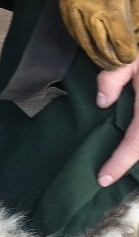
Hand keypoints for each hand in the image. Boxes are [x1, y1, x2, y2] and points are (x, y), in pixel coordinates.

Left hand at [95, 56, 138, 185]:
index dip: (119, 163)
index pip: (136, 144)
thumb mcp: (126, 58)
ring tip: (116, 162)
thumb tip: (102, 103)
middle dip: (128, 162)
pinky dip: (138, 140)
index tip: (102, 178)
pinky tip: (128, 141)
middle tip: (107, 174)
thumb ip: (112, 78)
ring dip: (135, 150)